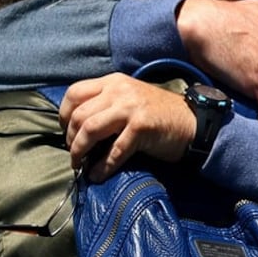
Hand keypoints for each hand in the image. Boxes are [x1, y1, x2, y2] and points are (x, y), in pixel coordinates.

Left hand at [59, 74, 193, 181]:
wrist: (193, 122)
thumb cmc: (160, 114)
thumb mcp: (130, 99)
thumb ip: (106, 105)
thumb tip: (78, 130)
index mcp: (113, 82)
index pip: (74, 93)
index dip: (64, 115)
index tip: (67, 133)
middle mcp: (119, 90)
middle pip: (79, 114)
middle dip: (71, 139)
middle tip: (74, 154)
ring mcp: (131, 108)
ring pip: (90, 129)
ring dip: (80, 151)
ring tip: (80, 164)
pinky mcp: (142, 127)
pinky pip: (114, 150)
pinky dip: (102, 166)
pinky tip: (98, 175)